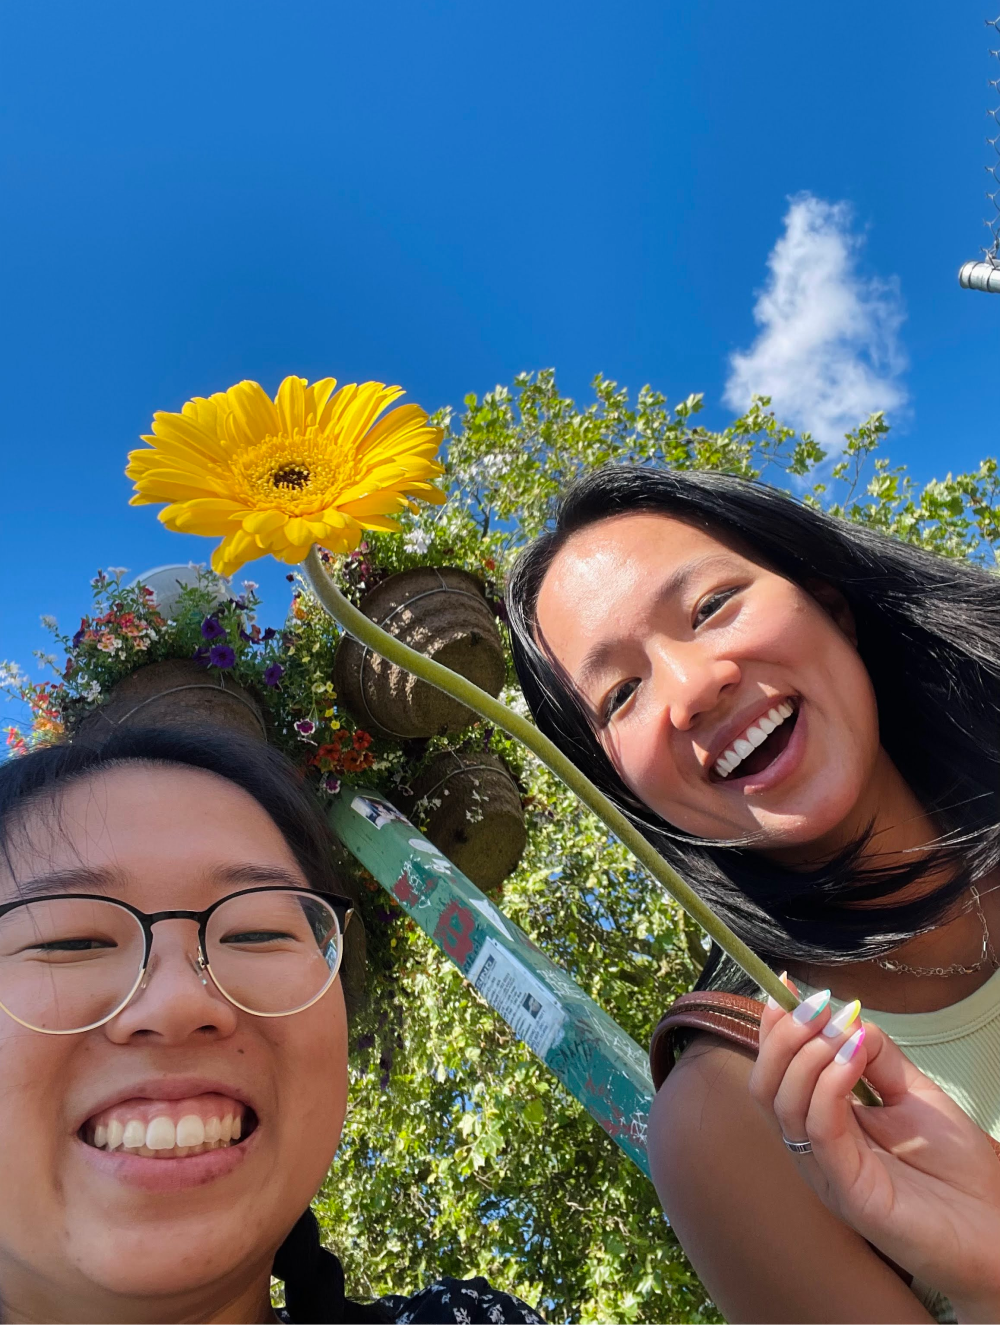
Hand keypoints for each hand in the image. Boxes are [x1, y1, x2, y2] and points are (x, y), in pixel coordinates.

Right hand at [748, 981, 999, 1318]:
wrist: (995, 1230)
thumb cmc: (957, 1171)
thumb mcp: (913, 1093)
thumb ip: (878, 1056)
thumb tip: (846, 1015)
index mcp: (822, 1123)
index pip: (776, 1071)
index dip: (773, 1027)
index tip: (788, 986)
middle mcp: (813, 1147)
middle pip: (764, 1085)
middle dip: (782, 1035)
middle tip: (816, 1006)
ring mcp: (826, 1170)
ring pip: (781, 1103)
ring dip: (805, 1053)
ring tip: (842, 1031)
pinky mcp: (847, 1191)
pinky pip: (819, 1129)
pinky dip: (828, 1084)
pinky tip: (852, 1057)